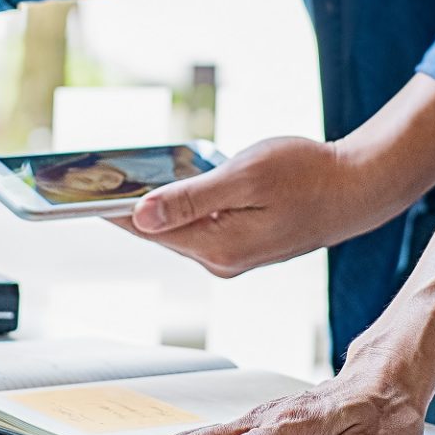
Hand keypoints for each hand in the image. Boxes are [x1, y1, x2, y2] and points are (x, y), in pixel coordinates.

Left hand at [112, 137, 381, 277]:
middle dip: (128, 205)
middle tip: (93, 177)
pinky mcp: (242, 245)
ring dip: (156, 205)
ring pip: (179, 229)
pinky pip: (198, 226)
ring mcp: (232, 256)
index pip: (148, 228)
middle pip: (160, 231)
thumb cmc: (308, 175)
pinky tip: (171, 185)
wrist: (357, 189)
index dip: (111, 208)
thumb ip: (192, 198)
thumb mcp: (246, 176)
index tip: (77, 194)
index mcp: (217, 246)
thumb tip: (142, 216)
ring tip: (122, 177)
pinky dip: (181, 207)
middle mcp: (220, 260)